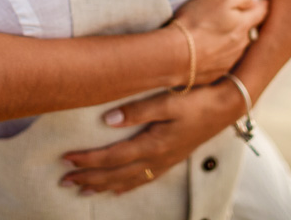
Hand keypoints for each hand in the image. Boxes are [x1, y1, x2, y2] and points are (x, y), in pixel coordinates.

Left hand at [59, 83, 243, 193]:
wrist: (227, 106)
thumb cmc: (198, 100)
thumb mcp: (169, 101)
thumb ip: (138, 110)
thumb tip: (107, 120)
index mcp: (153, 144)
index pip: (113, 156)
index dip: (88, 159)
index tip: (66, 159)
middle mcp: (157, 158)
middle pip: (116, 174)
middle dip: (89, 178)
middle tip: (64, 181)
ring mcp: (165, 161)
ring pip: (128, 180)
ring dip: (103, 185)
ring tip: (82, 190)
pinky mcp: (171, 159)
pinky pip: (143, 179)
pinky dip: (126, 186)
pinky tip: (116, 190)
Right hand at [170, 0, 267, 85]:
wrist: (176, 55)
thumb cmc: (197, 22)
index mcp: (244, 24)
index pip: (262, 12)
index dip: (261, 4)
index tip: (261, 1)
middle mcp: (242, 44)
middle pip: (249, 30)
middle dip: (245, 23)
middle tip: (233, 16)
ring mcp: (230, 60)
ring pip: (236, 46)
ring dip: (230, 40)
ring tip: (215, 34)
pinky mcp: (217, 72)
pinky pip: (223, 60)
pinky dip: (218, 54)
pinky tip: (206, 50)